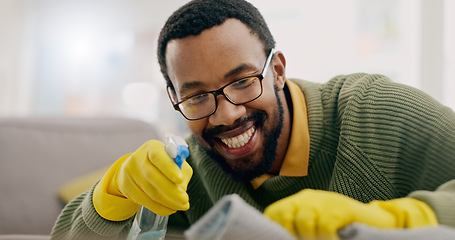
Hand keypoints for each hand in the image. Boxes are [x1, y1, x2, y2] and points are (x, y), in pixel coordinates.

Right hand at [93, 140, 192, 220]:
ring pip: (150, 192)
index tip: (180, 179)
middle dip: (171, 191)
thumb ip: (181, 171)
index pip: (158, 156)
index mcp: (153, 147)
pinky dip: (160, 207)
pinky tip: (170, 209)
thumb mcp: (173, 161)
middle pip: (153, 177)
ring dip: (168, 202)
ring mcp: (130, 172)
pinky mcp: (126, 187)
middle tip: (185, 201)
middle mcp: (138, 158)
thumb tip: (182, 189)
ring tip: (181, 206)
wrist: (136, 168)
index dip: (169, 168)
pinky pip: (145, 201)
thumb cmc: (162, 164)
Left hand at [264, 189, 436, 238]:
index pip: (274, 213)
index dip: (276, 229)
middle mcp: (308, 198)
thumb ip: (298, 230)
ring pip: (304, 221)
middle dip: (290, 233)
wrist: (376, 222)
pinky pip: (325, 225)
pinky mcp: (341, 207)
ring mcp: (325, 200)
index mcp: (298, 202)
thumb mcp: (315, 228)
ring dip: (310, 237)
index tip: (284, 239)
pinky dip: (326, 238)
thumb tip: (281, 238)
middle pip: (284, 214)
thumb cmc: (340, 229)